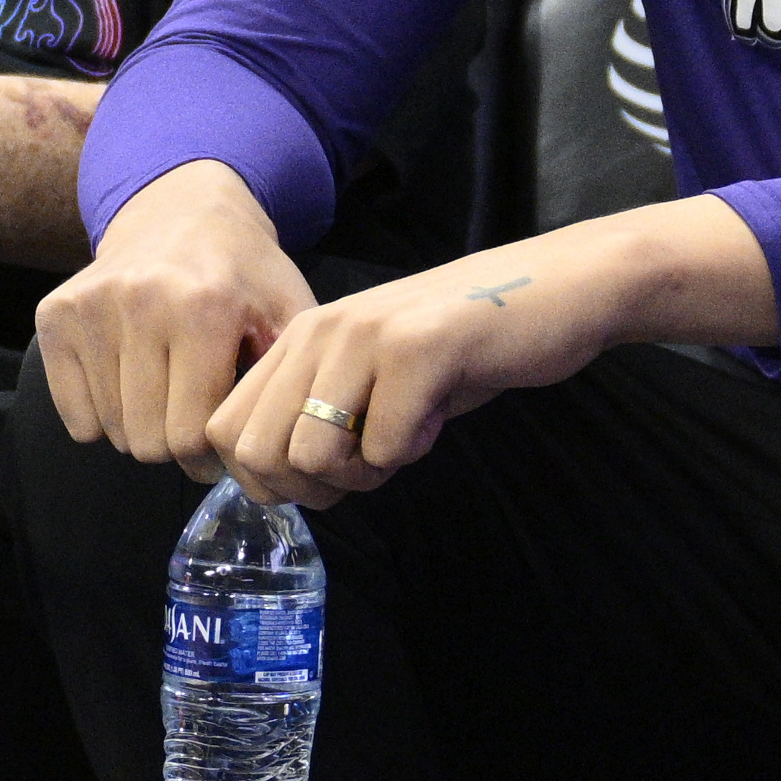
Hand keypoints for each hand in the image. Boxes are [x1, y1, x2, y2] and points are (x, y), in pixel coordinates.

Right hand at [36, 164, 314, 478]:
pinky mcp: (55, 314)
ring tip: (164, 397)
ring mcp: (91, 307)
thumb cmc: (242, 275)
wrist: (181, 212)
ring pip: (111, 429)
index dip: (210, 458)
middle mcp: (140, 302)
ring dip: (140, 429)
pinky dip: (100, 418)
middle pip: (148, 439)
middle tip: (190, 424)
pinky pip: (74, 415)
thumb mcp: (288, 315)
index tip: (219, 449)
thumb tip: (270, 456)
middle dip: (174, 447)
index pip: (191, 433)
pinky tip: (128, 387)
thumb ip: (288, 383)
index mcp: (205, 308)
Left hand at [206, 240, 616, 509]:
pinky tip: (438, 412)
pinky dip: (413, 451)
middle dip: (312, 488)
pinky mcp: (417, 351)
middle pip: (258, 456)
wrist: (556, 292)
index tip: (323, 475)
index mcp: (299, 338)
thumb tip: (275, 483)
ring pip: (312, 457)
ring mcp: (364, 337)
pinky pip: (384, 447)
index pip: (225, 432)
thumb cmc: (464, 348)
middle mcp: (318, 331)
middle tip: (367, 465)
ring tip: (405, 436)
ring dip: (364, 473)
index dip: (266, 479)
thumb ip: (318, 413)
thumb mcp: (373, 375)